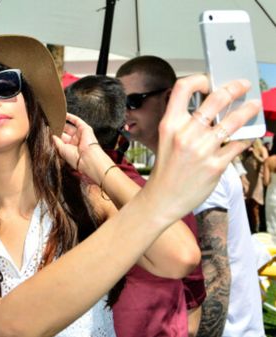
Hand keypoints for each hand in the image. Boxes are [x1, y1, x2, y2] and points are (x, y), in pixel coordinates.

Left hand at [53, 113, 113, 183]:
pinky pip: (77, 121)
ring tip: (55, 118)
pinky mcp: (85, 129)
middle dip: (58, 128)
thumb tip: (52, 135)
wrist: (87, 158)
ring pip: (70, 126)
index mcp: (70, 148)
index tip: (48, 131)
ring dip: (63, 122)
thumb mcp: (61, 150)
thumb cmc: (75, 158)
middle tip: (50, 123)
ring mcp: (80, 135)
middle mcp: (75, 142)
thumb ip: (56, 141)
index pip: (61, 139)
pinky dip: (71, 117)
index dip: (55, 135)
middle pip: (65, 132)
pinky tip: (64, 114)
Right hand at [142, 74, 258, 222]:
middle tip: (243, 85)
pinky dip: (247, 138)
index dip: (198, 79)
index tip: (209, 82)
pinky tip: (248, 135)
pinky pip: (238, 144)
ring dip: (248, 110)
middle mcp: (185, 134)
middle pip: (216, 98)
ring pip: (234, 120)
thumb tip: (211, 107)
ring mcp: (202, 150)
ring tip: (253, 106)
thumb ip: (184, 122)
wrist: (163, 198)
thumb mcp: (166, 139)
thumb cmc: (166, 169)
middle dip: (235, 87)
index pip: (183, 88)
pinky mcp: (216, 165)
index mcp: (170, 124)